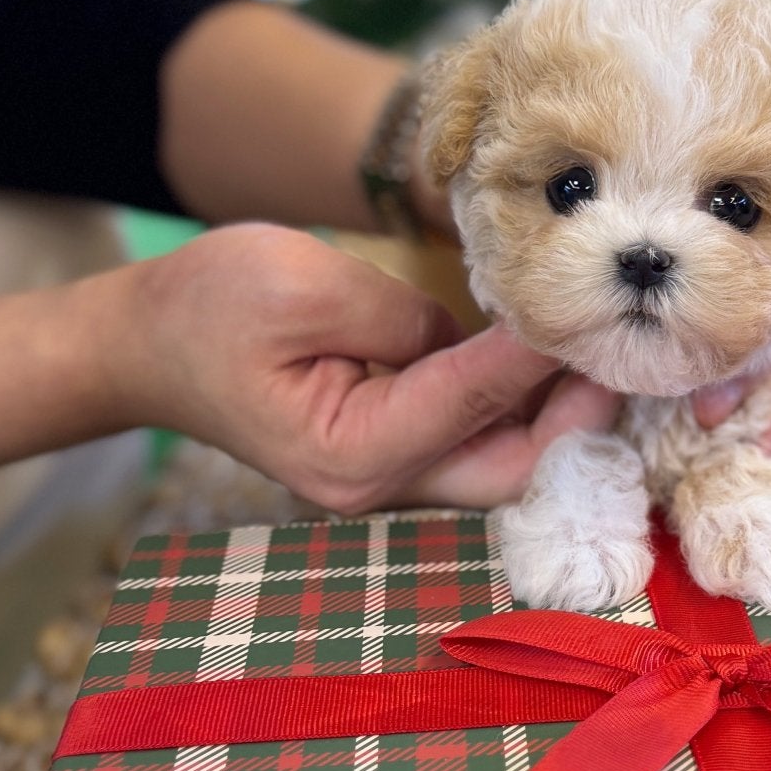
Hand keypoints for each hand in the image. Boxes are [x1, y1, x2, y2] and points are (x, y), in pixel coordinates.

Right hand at [118, 224, 618, 512]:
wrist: (143, 342)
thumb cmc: (209, 307)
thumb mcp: (302, 284)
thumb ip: (403, 317)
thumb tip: (488, 336)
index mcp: (349, 452)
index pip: (471, 402)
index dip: (540, 356)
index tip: (595, 311)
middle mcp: (377, 485)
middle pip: (509, 467)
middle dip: (576, 412)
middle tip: (627, 346)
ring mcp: (385, 478)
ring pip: (501, 460)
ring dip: (558, 411)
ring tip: (610, 347)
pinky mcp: (393, 451)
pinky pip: (475, 439)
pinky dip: (520, 403)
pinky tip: (557, 353)